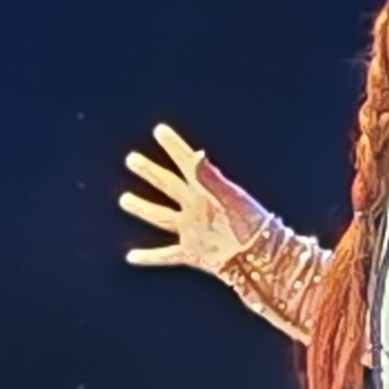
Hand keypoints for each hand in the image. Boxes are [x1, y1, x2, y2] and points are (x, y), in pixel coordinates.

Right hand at [119, 121, 262, 277]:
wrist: (263, 256)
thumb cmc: (251, 224)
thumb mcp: (230, 197)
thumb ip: (211, 178)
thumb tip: (196, 155)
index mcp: (207, 190)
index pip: (186, 163)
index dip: (174, 146)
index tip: (160, 130)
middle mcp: (196, 207)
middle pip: (167, 185)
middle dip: (149, 172)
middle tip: (131, 159)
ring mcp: (192, 230)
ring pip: (160, 216)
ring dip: (143, 207)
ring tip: (125, 199)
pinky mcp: (193, 253)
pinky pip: (166, 255)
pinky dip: (149, 257)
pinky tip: (131, 257)